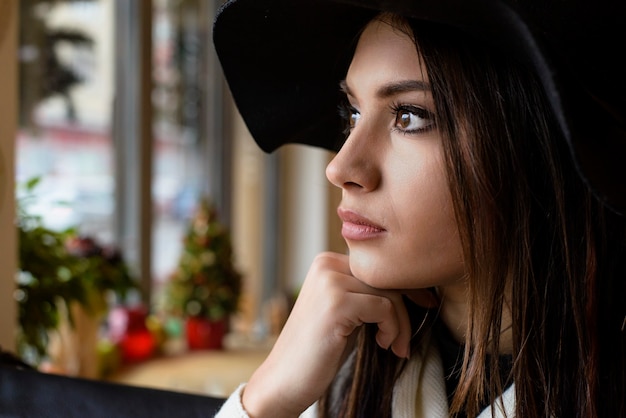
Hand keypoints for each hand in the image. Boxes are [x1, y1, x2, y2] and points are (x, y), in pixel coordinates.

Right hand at [241, 252, 411, 417]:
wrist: (284, 380)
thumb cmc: (319, 349)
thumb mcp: (345, 311)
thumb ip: (366, 292)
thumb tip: (412, 285)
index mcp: (327, 262)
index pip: (379, 266)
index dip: (406, 286)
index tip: (425, 304)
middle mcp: (326, 265)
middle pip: (387, 277)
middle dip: (406, 309)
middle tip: (404, 340)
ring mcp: (329, 282)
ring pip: (390, 292)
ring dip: (401, 324)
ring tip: (393, 346)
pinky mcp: (336, 303)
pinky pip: (384, 308)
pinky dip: (392, 329)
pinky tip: (382, 345)